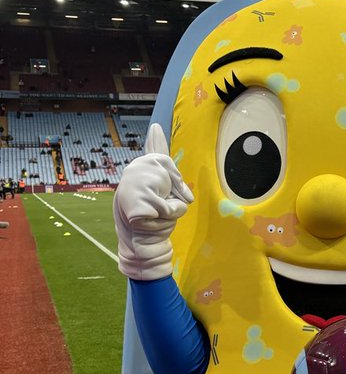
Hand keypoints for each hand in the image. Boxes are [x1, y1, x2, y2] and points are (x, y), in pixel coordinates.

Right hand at [114, 123, 192, 279]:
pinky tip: (153, 223)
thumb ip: (172, 189)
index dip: (155, 141)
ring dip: (173, 212)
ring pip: (175, 198)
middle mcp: (134, 178)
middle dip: (176, 197)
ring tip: (156, 218)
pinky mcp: (139, 205)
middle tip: (159, 210)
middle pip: (172, 177)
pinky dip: (168, 219)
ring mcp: (133, 189)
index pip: (152, 155)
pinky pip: (170, 210)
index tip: (157, 127)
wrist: (139, 247)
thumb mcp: (164, 203)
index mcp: (141, 177)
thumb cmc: (153, 225)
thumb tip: (184, 190)